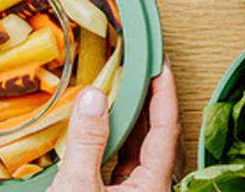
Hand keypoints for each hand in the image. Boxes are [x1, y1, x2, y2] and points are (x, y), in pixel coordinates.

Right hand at [48, 59, 182, 191]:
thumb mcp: (77, 186)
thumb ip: (87, 143)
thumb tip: (93, 99)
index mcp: (153, 187)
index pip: (167, 130)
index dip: (165, 93)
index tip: (160, 65)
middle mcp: (151, 190)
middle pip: (160, 137)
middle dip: (152, 101)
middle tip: (145, 71)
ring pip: (142, 150)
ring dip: (133, 119)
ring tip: (124, 89)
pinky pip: (126, 163)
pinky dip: (118, 140)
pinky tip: (105, 125)